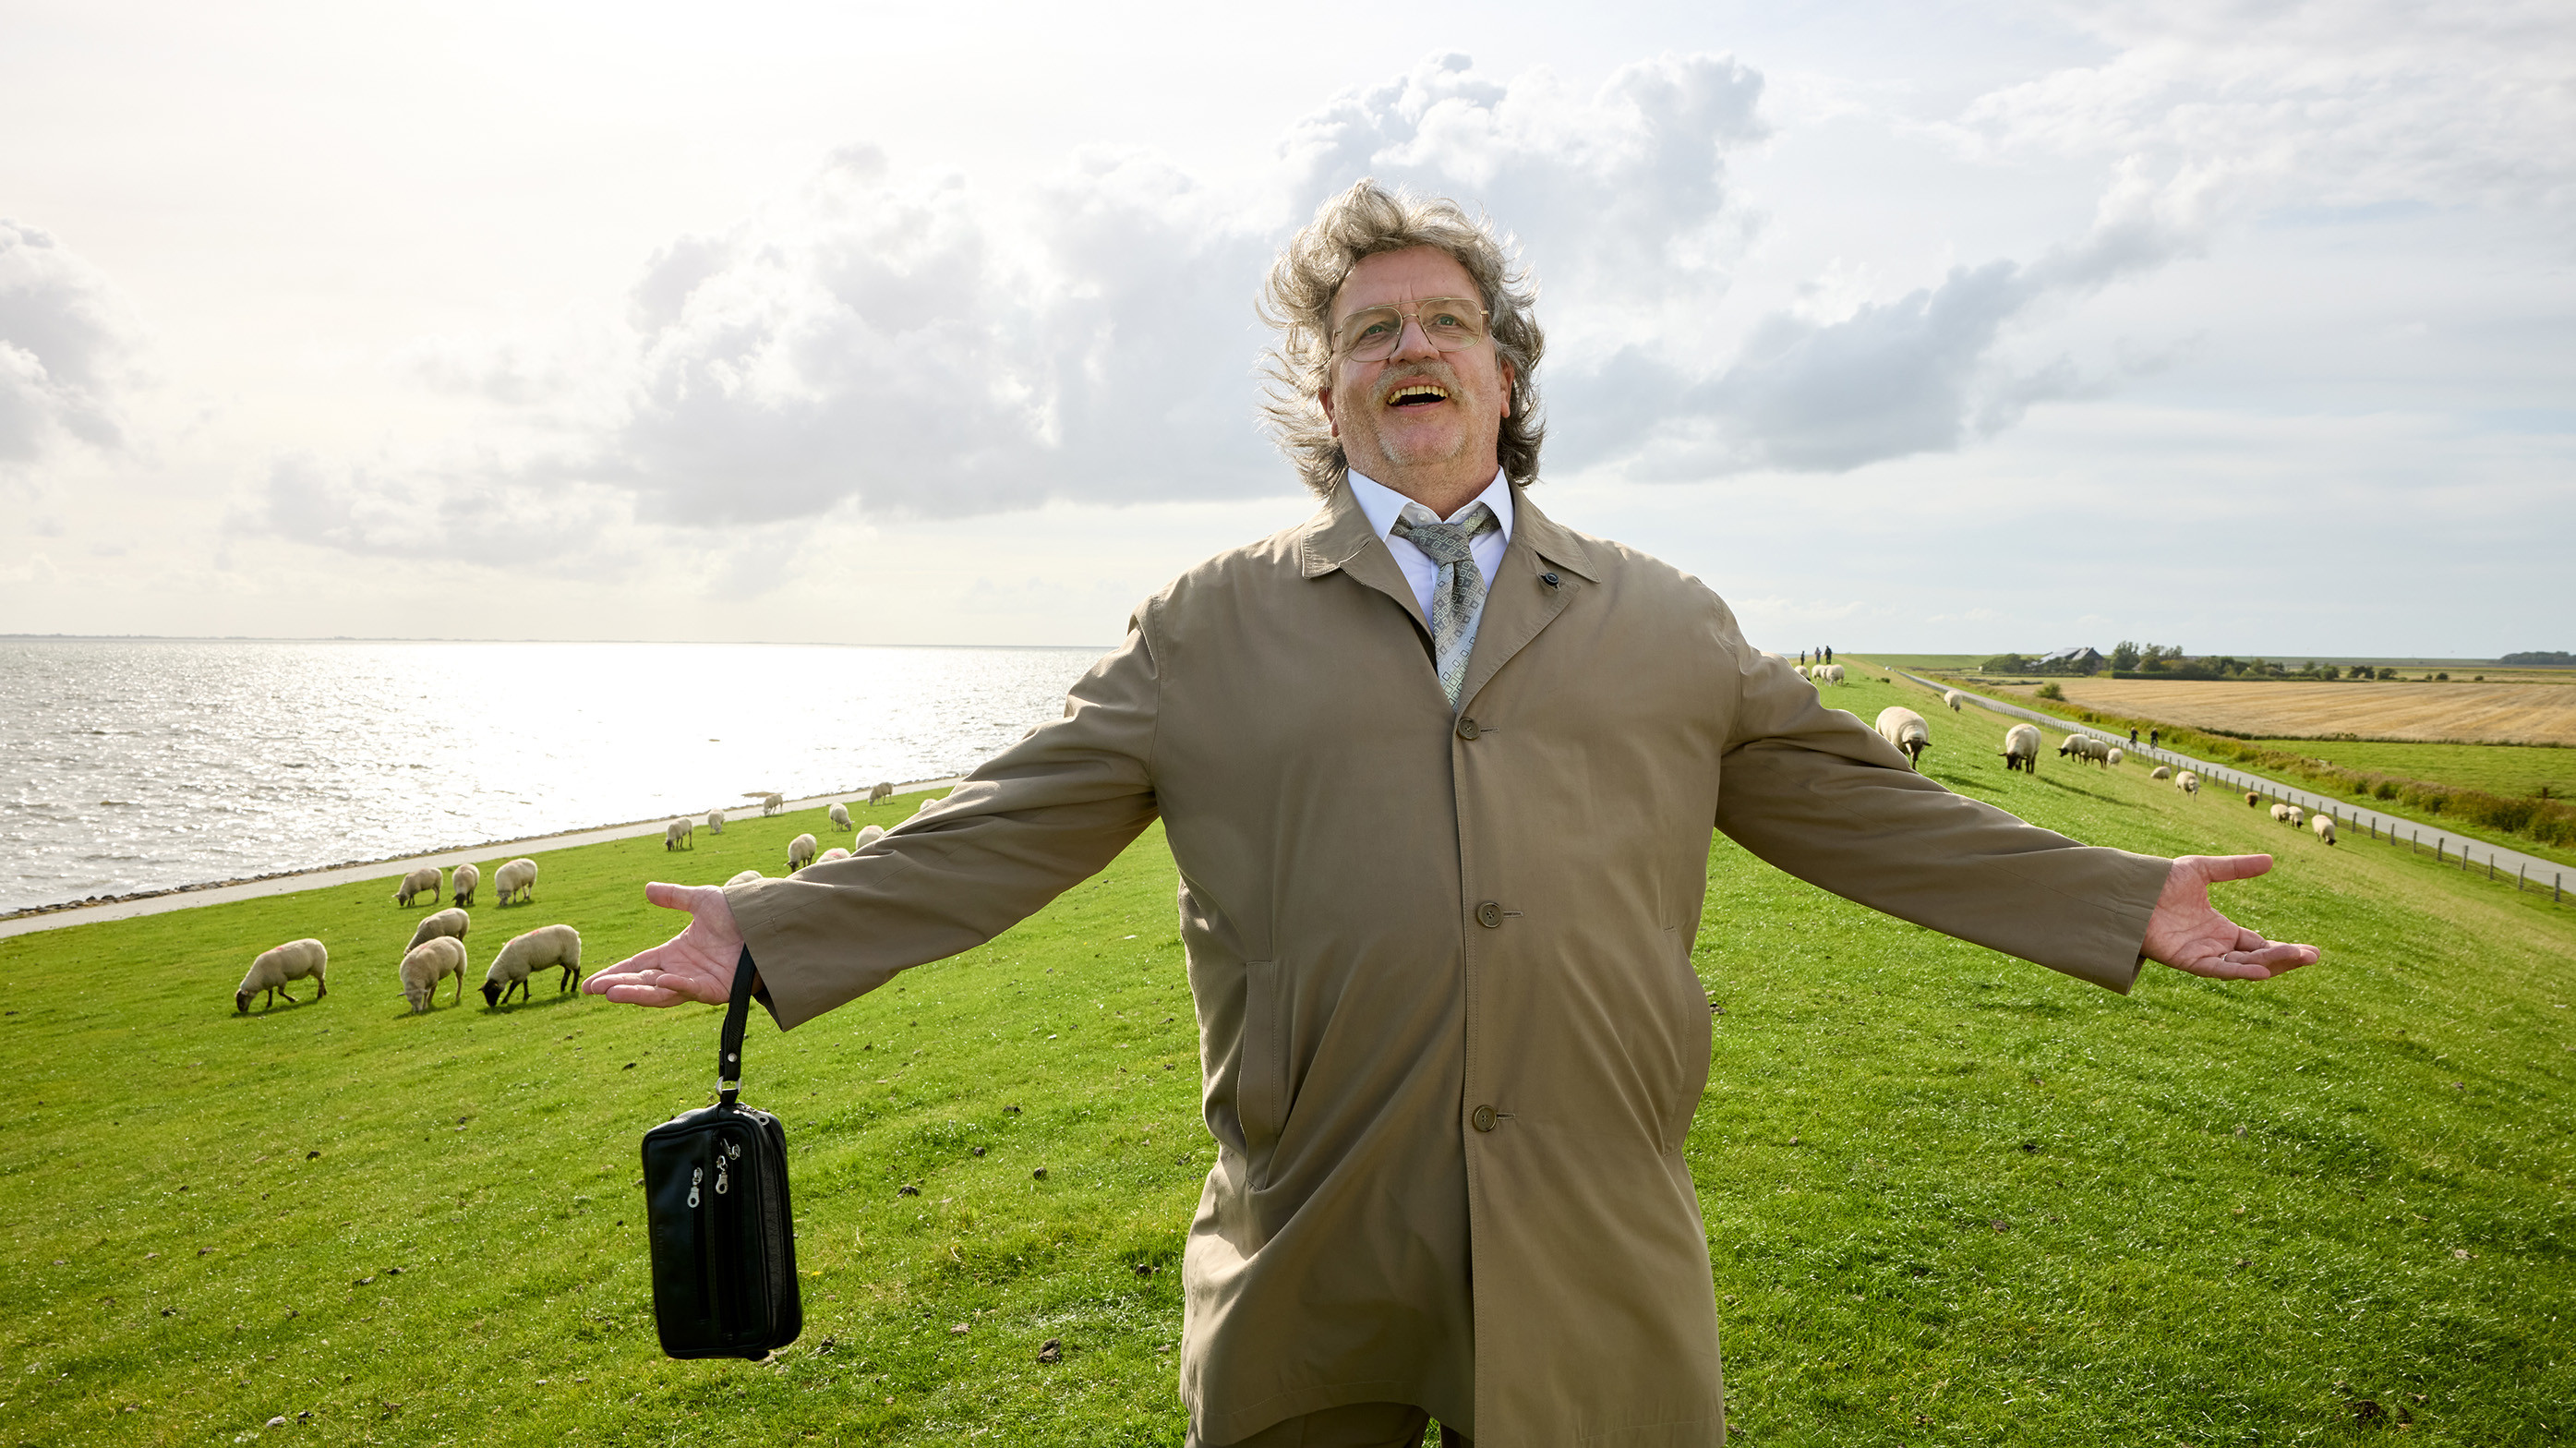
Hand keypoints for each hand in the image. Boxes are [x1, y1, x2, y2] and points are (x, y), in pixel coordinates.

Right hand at [580, 881, 745, 1005]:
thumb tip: (647, 889)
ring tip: (612, 993)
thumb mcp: (701, 900)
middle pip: (644, 982)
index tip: (591, 984)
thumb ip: (675, 897)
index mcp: (675, 953)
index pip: (638, 966)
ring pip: (662, 992)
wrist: (768, 920)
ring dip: (638, 993)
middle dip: (619, 987)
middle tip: (593, 990)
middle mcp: (682, 971)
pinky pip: (692, 990)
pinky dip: (677, 986)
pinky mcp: (717, 990)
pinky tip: (661, 979)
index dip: (615, 974)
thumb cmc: (739, 913)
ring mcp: (698, 983)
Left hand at [2140, 854, 2319, 980]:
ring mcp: (2201, 954)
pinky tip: (2262, 970)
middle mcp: (2214, 946)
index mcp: (2220, 930)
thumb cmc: (2159, 881)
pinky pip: (2217, 970)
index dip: (2283, 948)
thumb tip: (2271, 860)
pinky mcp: (2186, 960)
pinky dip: (2239, 971)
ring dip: (2271, 963)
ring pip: (2242, 965)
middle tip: (2314, 956)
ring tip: (2299, 957)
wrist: (2128, 889)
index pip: (2258, 945)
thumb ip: (2235, 868)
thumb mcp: (2203, 870)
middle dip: (2285, 958)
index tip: (2310, 950)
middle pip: (2256, 958)